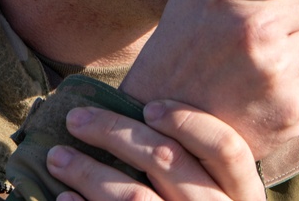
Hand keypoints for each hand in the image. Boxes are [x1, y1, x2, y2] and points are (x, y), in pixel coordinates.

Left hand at [46, 101, 264, 200]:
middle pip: (166, 160)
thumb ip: (194, 165)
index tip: (148, 108)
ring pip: (133, 195)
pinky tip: (65, 200)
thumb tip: (141, 117)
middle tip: (76, 118)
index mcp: (241, 196)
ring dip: (87, 170)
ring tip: (57, 157)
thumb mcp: (214, 196)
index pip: (226, 148)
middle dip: (113, 132)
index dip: (187, 121)